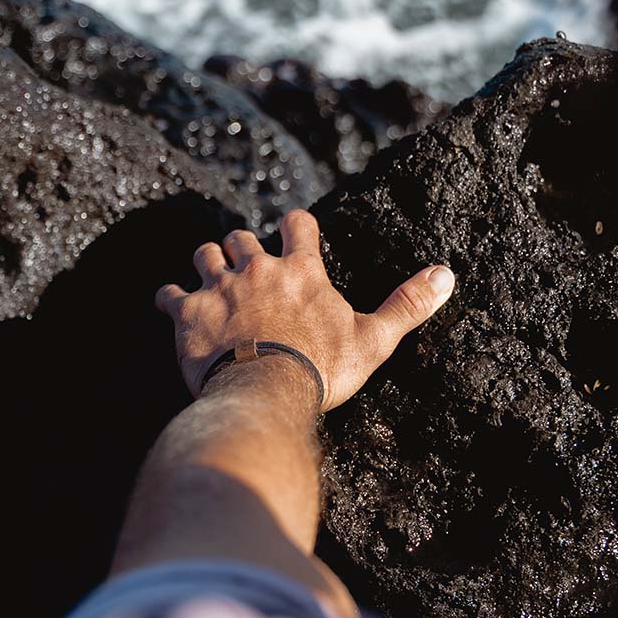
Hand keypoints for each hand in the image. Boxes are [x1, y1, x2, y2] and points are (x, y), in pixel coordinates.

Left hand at [155, 209, 454, 411]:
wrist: (265, 394)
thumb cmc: (322, 368)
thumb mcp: (374, 339)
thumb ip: (407, 304)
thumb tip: (447, 274)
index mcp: (300, 269)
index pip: (297, 223)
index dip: (295, 226)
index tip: (295, 234)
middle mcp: (255, 268)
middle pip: (242, 237)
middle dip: (244, 247)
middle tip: (249, 267)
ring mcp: (218, 288)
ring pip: (205, 255)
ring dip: (208, 263)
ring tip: (212, 278)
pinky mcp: (187, 313)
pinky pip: (169, 295)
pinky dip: (170, 299)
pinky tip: (173, 307)